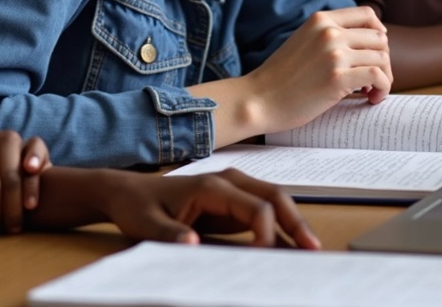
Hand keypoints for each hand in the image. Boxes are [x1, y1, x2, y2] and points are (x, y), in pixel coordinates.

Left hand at [0, 123, 50, 234]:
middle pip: (7, 173)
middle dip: (10, 205)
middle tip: (8, 229)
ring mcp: (16, 137)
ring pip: (23, 163)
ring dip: (26, 191)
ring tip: (26, 212)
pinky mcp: (34, 144)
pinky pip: (38, 148)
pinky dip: (38, 159)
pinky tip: (35, 172)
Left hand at [95, 168, 320, 248]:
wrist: (127, 191)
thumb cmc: (137, 206)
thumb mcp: (146, 224)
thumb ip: (169, 235)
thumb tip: (192, 245)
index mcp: (212, 186)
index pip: (256, 207)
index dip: (267, 233)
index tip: (264, 260)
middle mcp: (229, 182)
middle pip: (275, 197)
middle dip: (297, 222)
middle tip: (314, 249)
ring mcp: (233, 189)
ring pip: (275, 202)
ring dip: (293, 224)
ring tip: (311, 250)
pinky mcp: (232, 201)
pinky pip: (263, 212)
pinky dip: (279, 228)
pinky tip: (289, 248)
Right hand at [241, 6, 392, 133]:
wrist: (258, 99)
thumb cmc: (280, 77)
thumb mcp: (303, 41)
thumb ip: (328, 36)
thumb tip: (364, 43)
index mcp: (321, 20)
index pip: (368, 15)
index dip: (379, 34)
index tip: (375, 52)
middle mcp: (330, 32)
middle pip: (379, 39)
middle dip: (383, 60)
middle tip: (374, 80)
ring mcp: (334, 54)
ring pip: (382, 58)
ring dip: (385, 77)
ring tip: (371, 91)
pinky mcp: (337, 78)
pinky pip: (378, 76)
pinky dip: (383, 88)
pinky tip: (371, 98)